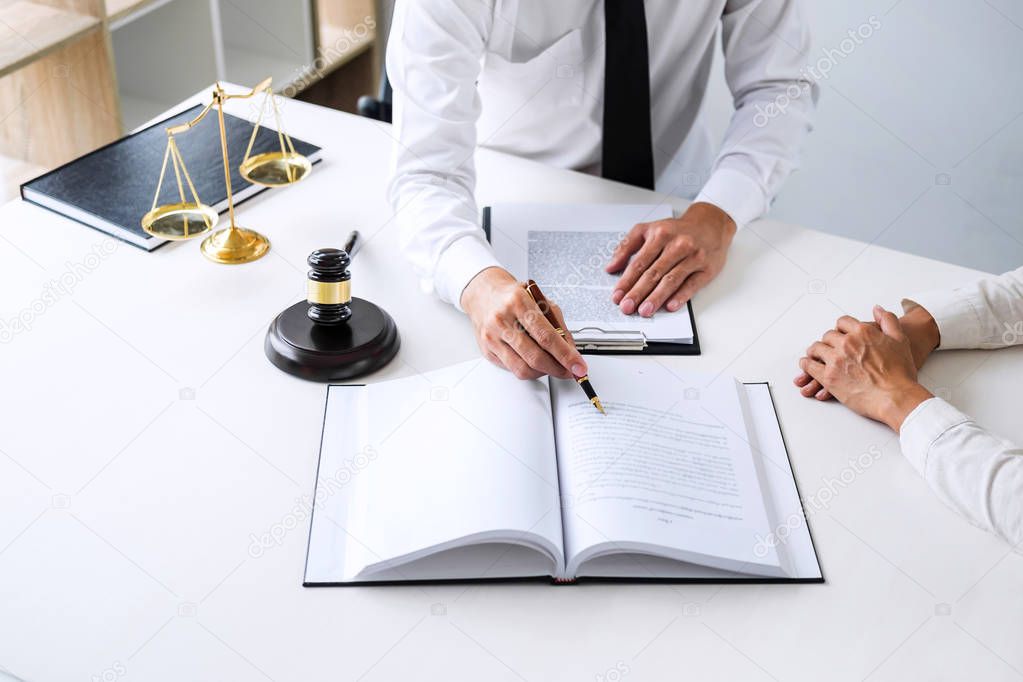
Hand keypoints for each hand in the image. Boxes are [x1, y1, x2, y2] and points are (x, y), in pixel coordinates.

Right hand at [461, 267, 587, 380]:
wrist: (484, 294)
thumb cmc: (514, 297)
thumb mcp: (540, 301)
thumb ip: (558, 325)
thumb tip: (571, 351)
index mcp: (519, 302)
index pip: (546, 336)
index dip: (565, 355)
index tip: (578, 366)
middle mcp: (502, 320)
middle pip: (535, 357)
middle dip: (557, 369)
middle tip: (569, 371)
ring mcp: (492, 337)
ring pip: (523, 369)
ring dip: (544, 372)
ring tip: (552, 366)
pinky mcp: (487, 351)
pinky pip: (512, 369)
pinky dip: (529, 370)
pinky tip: (534, 362)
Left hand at [605, 202, 735, 316]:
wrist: (710, 224)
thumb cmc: (677, 230)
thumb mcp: (649, 229)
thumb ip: (627, 246)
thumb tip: (611, 267)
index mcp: (660, 234)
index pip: (639, 262)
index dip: (626, 281)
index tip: (617, 295)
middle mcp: (677, 245)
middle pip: (654, 273)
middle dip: (638, 292)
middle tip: (627, 307)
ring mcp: (693, 256)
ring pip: (671, 280)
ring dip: (656, 297)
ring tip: (645, 310)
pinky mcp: (707, 268)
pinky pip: (692, 284)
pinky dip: (681, 296)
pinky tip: (670, 306)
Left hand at [797, 306, 933, 430]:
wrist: (896, 397)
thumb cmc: (900, 373)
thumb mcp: (900, 340)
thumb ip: (888, 321)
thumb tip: (877, 309)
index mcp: (863, 332)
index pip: (842, 322)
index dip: (841, 328)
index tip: (840, 334)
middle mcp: (847, 343)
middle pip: (828, 335)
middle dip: (829, 341)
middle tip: (829, 348)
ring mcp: (836, 360)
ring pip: (816, 348)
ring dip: (815, 351)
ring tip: (816, 355)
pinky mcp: (829, 377)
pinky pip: (809, 366)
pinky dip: (806, 364)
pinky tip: (807, 365)